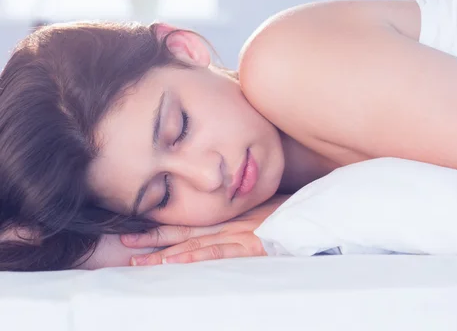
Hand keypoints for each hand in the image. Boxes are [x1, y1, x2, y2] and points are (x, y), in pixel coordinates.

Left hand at [121, 195, 288, 265]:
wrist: (312, 213)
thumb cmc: (291, 213)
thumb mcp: (265, 213)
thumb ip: (244, 220)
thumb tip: (230, 225)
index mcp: (229, 218)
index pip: (190, 224)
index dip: (163, 228)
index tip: (137, 232)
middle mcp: (228, 225)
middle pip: (184, 234)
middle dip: (154, 241)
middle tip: (125, 248)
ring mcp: (238, 236)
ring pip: (195, 245)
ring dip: (165, 254)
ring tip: (139, 262)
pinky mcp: (251, 246)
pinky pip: (219, 252)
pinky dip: (196, 258)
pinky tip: (176, 263)